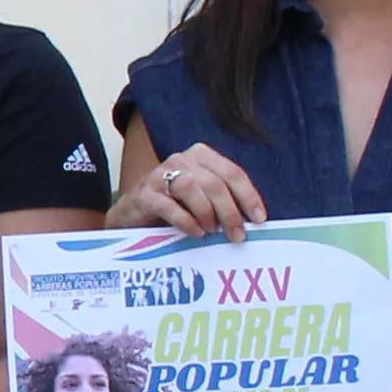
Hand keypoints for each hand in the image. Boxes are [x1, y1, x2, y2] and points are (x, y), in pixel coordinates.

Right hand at [112, 144, 267, 237]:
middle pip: (214, 182)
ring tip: (211, 232)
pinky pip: (168, 205)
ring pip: (191, 188)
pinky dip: (185, 221)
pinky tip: (195, 233)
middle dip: (230, 211)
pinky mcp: (144, 194)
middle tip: (237, 235)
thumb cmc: (173, 206)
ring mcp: (159, 175)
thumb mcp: (201, 197)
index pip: (232, 172)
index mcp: (200, 156)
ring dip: (207, 213)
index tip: (259, 219)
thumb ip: (222, 200)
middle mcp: (180, 160)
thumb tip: (252, 220)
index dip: (248, 196)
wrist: (132, 214)